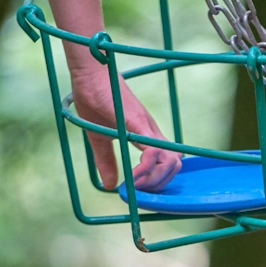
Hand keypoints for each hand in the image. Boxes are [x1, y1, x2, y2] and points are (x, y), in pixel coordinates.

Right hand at [72, 70, 181, 191]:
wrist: (89, 74)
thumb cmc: (94, 100)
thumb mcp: (99, 138)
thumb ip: (106, 161)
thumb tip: (110, 185)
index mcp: (147, 136)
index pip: (168, 163)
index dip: (158, 182)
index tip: (137, 192)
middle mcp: (153, 132)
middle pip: (176, 164)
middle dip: (159, 185)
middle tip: (137, 192)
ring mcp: (148, 127)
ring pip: (171, 160)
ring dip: (155, 180)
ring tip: (134, 186)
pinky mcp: (138, 122)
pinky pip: (153, 150)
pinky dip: (146, 169)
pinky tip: (132, 178)